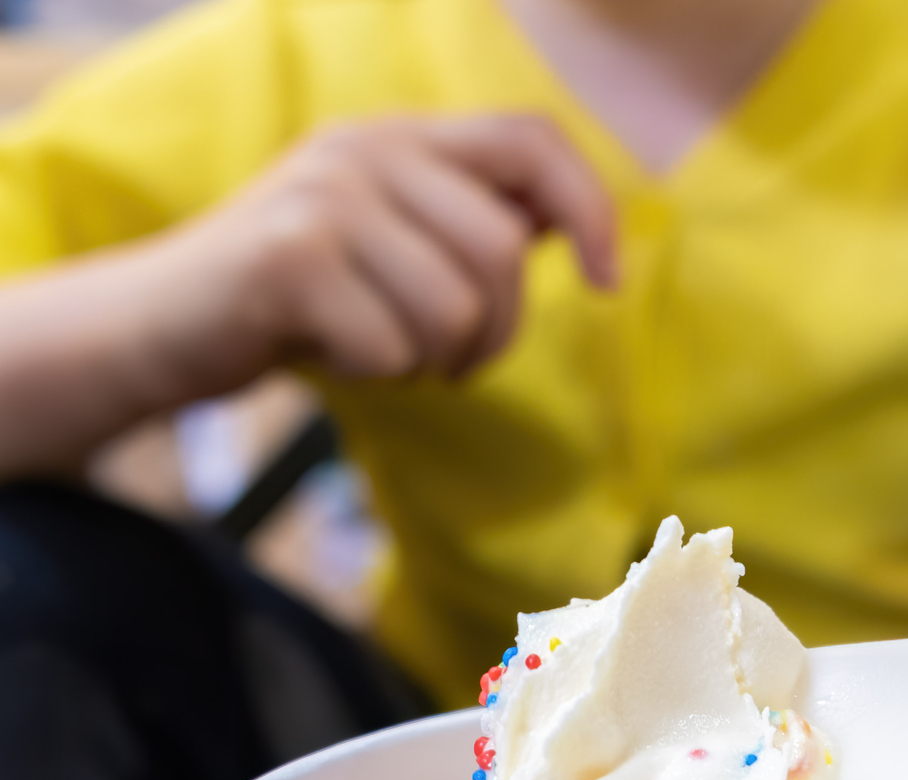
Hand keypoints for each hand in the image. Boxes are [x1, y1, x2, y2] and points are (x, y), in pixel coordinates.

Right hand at [150, 113, 615, 387]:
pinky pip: (393, 348)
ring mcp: (323, 197)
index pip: (533, 138)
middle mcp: (363, 148)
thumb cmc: (305, 296)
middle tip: (449, 360)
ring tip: (382, 349)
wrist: (163, 322)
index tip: (605, 283)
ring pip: (454, 308)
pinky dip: (376, 375)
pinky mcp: (288, 259)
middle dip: (496, 333)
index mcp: (402, 138)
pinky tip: (331, 352)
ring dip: (432, 360)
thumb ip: (475, 219)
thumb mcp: (395, 239)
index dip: (590, 208)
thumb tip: (578, 222)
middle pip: (502, 250)